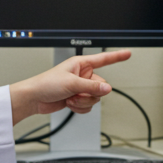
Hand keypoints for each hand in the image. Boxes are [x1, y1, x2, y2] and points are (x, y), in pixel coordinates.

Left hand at [8, 49, 131, 123]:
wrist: (34, 99)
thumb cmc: (46, 84)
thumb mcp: (71, 83)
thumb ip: (92, 87)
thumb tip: (107, 89)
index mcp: (81, 64)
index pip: (103, 59)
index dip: (116, 57)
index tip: (128, 54)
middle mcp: (82, 75)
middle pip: (101, 86)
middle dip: (90, 94)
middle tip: (77, 94)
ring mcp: (80, 87)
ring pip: (95, 98)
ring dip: (83, 102)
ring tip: (70, 99)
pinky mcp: (76, 98)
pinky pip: (88, 106)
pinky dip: (80, 108)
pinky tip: (69, 104)